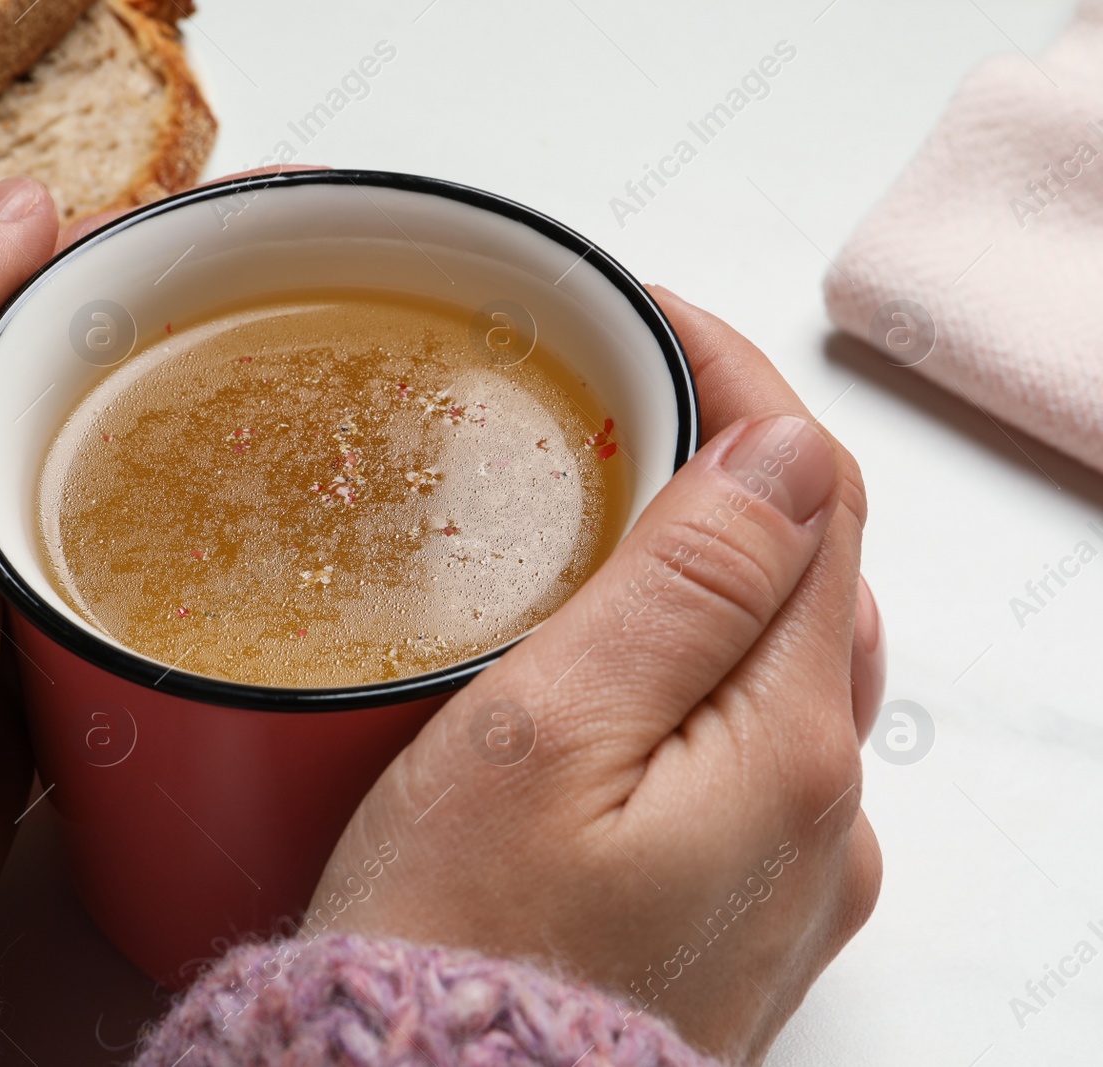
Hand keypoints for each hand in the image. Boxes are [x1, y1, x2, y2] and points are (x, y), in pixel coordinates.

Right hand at [313, 287, 884, 1065]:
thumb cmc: (462, 947)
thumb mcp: (548, 736)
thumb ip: (685, 588)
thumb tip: (785, 454)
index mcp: (788, 746)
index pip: (813, 497)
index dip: (736, 385)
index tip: (646, 321)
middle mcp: (823, 810)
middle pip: (810, 573)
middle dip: (725, 465)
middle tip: (604, 406)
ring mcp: (790, 866)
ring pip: (780, 657)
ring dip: (711, 565)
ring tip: (600, 515)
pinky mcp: (737, 905)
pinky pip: (748, 742)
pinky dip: (698, 666)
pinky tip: (619, 667)